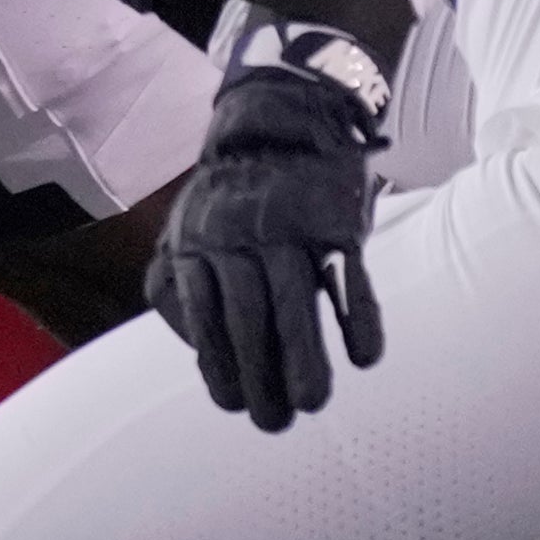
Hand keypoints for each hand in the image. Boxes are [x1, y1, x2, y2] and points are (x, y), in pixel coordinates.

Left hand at [146, 25, 388, 429]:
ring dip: (305, 356)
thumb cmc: (228, 195)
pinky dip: (359, 316)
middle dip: (260, 375)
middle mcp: (240, 238)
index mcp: (198, 244)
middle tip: (274, 422)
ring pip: (297, 299)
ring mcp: (291, 227)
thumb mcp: (182, 228)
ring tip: (313, 403)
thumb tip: (193, 348)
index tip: (232, 404)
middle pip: (249, 315)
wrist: (281, 117)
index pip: (204, 314)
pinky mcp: (337, 220)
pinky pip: (349, 273)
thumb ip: (175, 284)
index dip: (218, 363)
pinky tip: (364, 357)